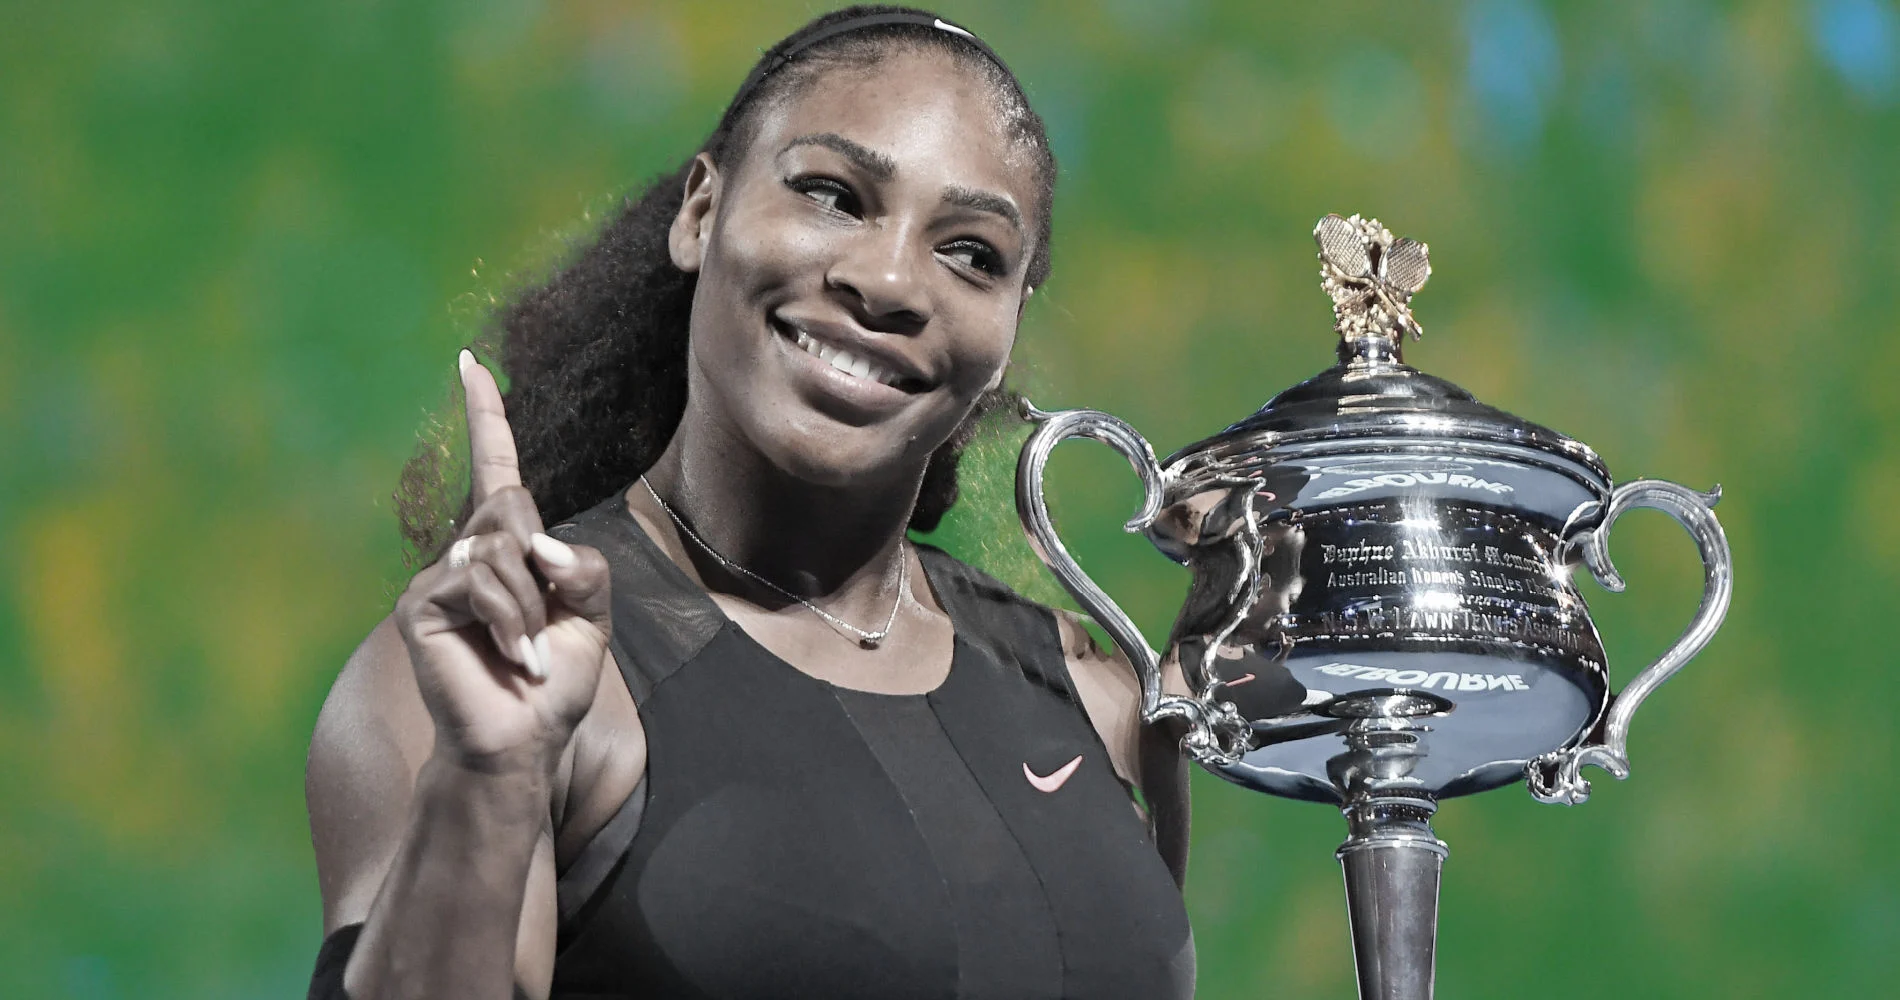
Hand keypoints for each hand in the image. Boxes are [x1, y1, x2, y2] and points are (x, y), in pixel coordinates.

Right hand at [393, 350, 612, 769]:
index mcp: (510, 548)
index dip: (486, 416)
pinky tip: (510, 655)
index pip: (496, 469)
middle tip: (547, 616)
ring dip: (530, 606)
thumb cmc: (552, 682)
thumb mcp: (591, 618)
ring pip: (500, 548)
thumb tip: (540, 545)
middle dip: (543, 557)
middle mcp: (468, 551)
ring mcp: (438, 576)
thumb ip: (582, 568)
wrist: (524, 740)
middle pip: (511, 502)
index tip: (471, 363)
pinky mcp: (420, 605)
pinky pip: (477, 580)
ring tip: (526, 651)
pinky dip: (509, 618)